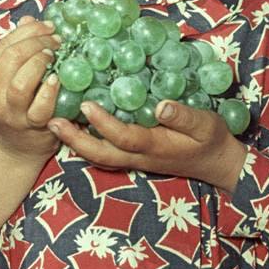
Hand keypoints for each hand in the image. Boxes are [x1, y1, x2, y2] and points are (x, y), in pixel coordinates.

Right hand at [0, 17, 61, 160]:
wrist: (17, 148)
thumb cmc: (18, 106)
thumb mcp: (10, 78)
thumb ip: (17, 49)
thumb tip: (29, 18)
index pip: (3, 45)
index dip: (27, 31)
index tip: (48, 27)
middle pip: (11, 58)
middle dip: (37, 42)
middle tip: (56, 41)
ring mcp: (11, 113)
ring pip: (21, 82)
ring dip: (41, 63)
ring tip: (55, 56)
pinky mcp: (31, 127)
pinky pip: (40, 107)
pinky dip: (50, 90)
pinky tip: (58, 79)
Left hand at [49, 99, 245, 191]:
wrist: (218, 164)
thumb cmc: (212, 140)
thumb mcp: (206, 125)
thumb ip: (184, 116)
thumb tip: (160, 105)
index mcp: (155, 146)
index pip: (124, 137)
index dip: (103, 122)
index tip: (85, 104)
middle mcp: (140, 156)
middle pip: (100, 153)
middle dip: (74, 139)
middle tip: (51, 120)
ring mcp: (136, 160)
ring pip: (99, 155)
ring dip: (75, 142)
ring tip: (54, 123)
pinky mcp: (135, 157)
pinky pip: (106, 152)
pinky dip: (87, 142)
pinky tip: (76, 127)